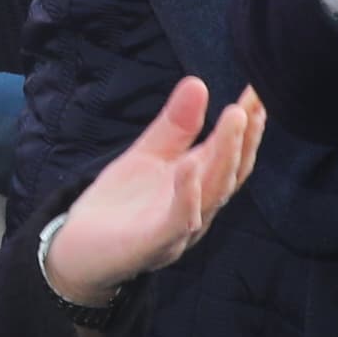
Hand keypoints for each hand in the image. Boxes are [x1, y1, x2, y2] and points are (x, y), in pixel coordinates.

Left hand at [42, 81, 268, 309]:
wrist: (78, 253)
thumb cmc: (118, 206)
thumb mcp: (147, 156)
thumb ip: (175, 125)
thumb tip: (198, 82)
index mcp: (198, 185)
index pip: (231, 152)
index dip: (247, 123)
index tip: (259, 89)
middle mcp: (198, 208)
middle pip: (230, 172)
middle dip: (244, 137)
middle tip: (252, 102)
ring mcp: (179, 229)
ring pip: (213, 193)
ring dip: (226, 155)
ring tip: (234, 119)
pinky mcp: (153, 245)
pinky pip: (177, 221)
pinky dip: (187, 194)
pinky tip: (189, 166)